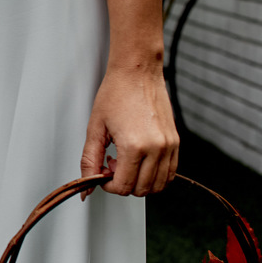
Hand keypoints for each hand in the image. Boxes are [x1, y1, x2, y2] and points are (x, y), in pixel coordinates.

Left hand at [80, 64, 178, 195]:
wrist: (137, 73)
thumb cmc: (115, 94)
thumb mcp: (95, 128)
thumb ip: (89, 160)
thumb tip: (86, 185)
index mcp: (134, 146)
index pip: (123, 186)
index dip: (108, 186)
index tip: (102, 174)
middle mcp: (156, 149)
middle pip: (141, 189)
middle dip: (123, 184)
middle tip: (112, 164)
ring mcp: (169, 146)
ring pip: (158, 185)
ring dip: (140, 181)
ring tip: (126, 161)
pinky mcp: (176, 142)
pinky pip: (170, 172)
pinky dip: (155, 175)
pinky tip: (140, 160)